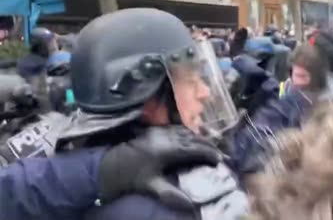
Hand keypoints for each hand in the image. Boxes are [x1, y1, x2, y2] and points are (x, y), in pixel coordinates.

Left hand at [98, 127, 221, 210]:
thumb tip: (190, 205)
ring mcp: (161, 131)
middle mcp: (167, 137)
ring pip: (186, 131)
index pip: (195, 149)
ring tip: (209, 145)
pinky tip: (191, 138)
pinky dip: (188, 133)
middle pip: (193, 138)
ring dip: (199, 138)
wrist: (111, 164)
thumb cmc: (132, 177)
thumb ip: (170, 194)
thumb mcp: (151, 186)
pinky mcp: (155, 129)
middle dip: (208, 144)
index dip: (209, 153)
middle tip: (219, 152)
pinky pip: (176, 128)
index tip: (219, 159)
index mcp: (168, 150)